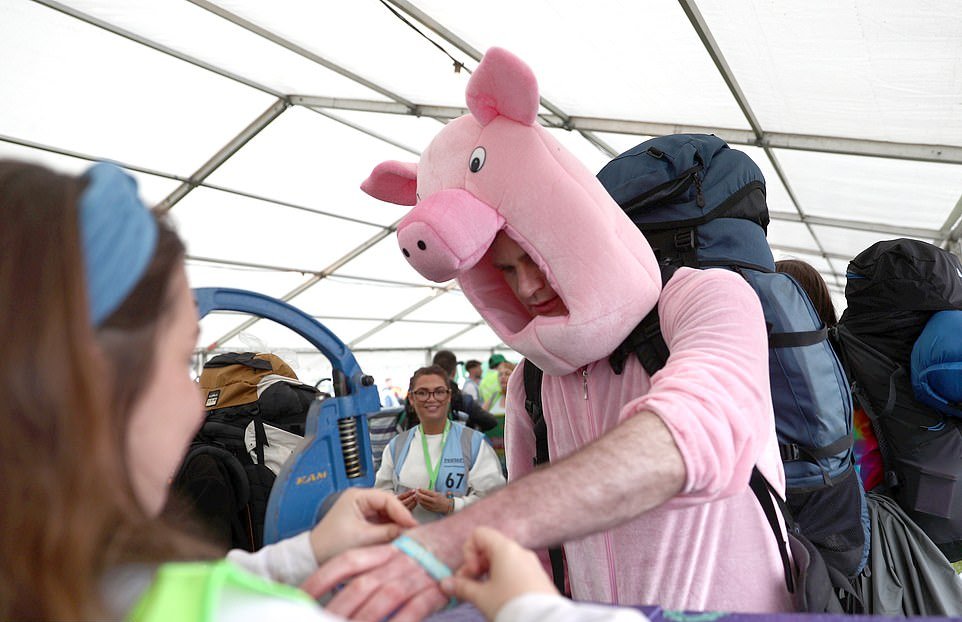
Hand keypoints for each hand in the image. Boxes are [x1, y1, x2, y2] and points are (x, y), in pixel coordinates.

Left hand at [301, 539, 447, 620]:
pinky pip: (414, 609)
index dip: (322, 580)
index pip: (346, 563)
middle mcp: (396, 561)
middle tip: (318, 620)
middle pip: (360, 585)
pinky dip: (399, 621)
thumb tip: (350, 586)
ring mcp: (414, 575)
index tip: (303, 596)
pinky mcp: (433, 590)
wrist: (465, 535)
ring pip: (383, 597)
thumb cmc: (431, 546)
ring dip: (362, 617)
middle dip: (337, 608)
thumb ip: (378, 563)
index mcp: (384, 549)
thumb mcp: (399, 549)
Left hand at [309, 488, 417, 563]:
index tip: (413, 525)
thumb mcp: (363, 538)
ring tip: (406, 537)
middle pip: (390, 506)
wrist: (313, 557)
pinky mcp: (364, 522)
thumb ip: (388, 533)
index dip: (402, 512)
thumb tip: (409, 531)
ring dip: (397, 526)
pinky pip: (383, 523)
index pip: (388, 498)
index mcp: (357, 496)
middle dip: (401, 519)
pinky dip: (390, 531)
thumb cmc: (330, 544)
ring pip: (388, 515)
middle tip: (413, 532)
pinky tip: (397, 539)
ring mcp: (363, 511)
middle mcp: (361, 500)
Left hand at [415, 488, 454, 513]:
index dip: (421, 490)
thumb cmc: (442, 498)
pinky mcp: (430, 509)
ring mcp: (432, 506)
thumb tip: (422, 490)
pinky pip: (423, 506)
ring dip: (418, 499)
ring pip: (422, 502)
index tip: (418, 488)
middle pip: (422, 497)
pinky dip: (420, 503)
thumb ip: (430, 492)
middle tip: (416, 492)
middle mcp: (433, 501)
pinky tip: (419, 500)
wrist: (447, 506)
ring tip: (416, 496)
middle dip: (418, 494)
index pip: (426, 492)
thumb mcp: (438, 493)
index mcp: (436, 495)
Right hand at [441, 527, 556, 620]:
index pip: (479, 534)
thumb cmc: (512, 605)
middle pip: (490, 547)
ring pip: (503, 560)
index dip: (468, 552)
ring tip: (484, 595)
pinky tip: (501, 598)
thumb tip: (446, 584)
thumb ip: (462, 587)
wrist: (543, 621)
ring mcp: (531, 563)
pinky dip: (503, 578)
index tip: (471, 573)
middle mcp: (520, 551)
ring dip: (488, 573)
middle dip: (476, 565)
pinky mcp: (537, 576)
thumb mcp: (481, 597)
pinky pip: (515, 570)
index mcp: (505, 549)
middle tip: (470, 586)